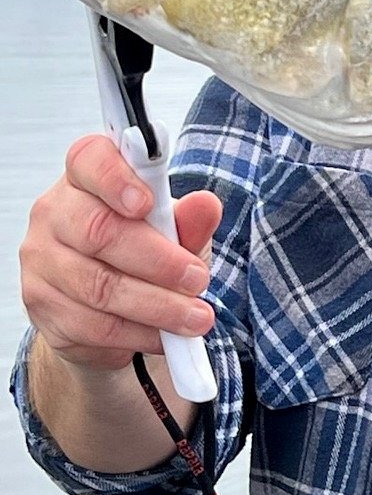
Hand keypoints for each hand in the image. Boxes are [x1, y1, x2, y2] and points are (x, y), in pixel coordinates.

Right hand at [19, 134, 221, 371]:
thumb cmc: (146, 248)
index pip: (89, 159)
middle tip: (199, 279)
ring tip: (195, 317)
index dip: (115, 178)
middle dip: (159, 261)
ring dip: (156, 306)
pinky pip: (90, 324)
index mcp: (85, 177)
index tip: (148, 203)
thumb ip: (189, 219)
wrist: (109, 305)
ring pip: (97, 286)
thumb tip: (207, 205)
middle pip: (98, 231)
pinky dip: (136, 333)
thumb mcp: (175, 229)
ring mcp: (40, 261)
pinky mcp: (40, 306)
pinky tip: (164, 335)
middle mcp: (54, 213)